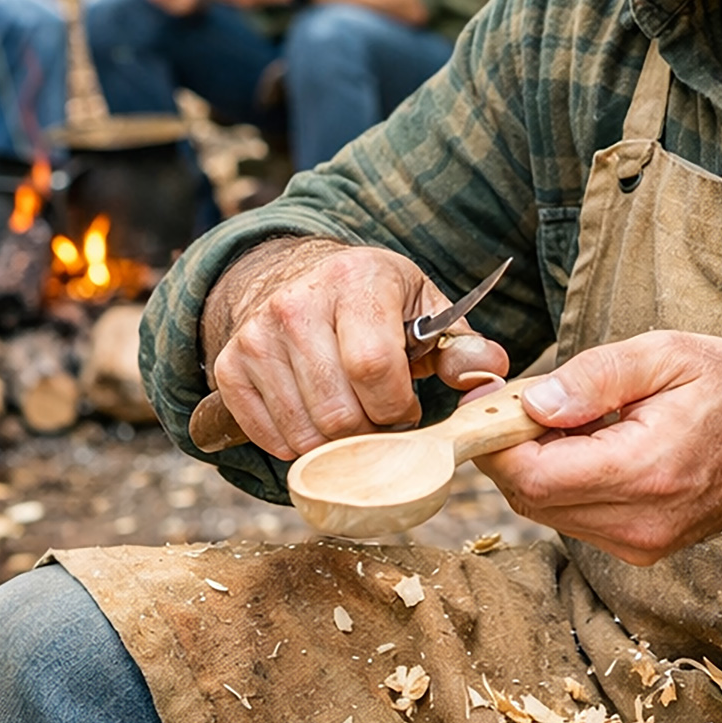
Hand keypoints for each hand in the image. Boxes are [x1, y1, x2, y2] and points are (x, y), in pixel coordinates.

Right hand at [209, 240, 509, 458]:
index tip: (408, 410)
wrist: (300, 277)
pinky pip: (267, 436)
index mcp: (354, 281)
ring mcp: (257, 335)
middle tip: (381, 421)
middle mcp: (296, 303)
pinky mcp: (231, 365)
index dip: (398, 407)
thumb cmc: (376, 302)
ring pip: (303, 433)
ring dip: (336, 446)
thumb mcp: (425, 309)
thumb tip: (490, 374)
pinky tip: (317, 418)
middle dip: (370, 434)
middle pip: (337, 411)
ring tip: (353, 417)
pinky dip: (298, 445)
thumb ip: (462, 347)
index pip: (373, 367)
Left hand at [479, 331, 721, 564]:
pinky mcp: (636, 547)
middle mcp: (639, 522)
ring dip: (533, 462)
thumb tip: (534, 403)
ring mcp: (638, 543)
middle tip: (521, 400)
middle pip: (528, 497)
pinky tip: (584, 443)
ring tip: (564, 415)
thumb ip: (596, 375)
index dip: (495, 439)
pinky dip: (559, 478)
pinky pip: (569, 516)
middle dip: (507, 447)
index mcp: (646, 471)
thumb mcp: (668, 355)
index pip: (534, 476)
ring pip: (543, 510)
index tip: (489, 400)